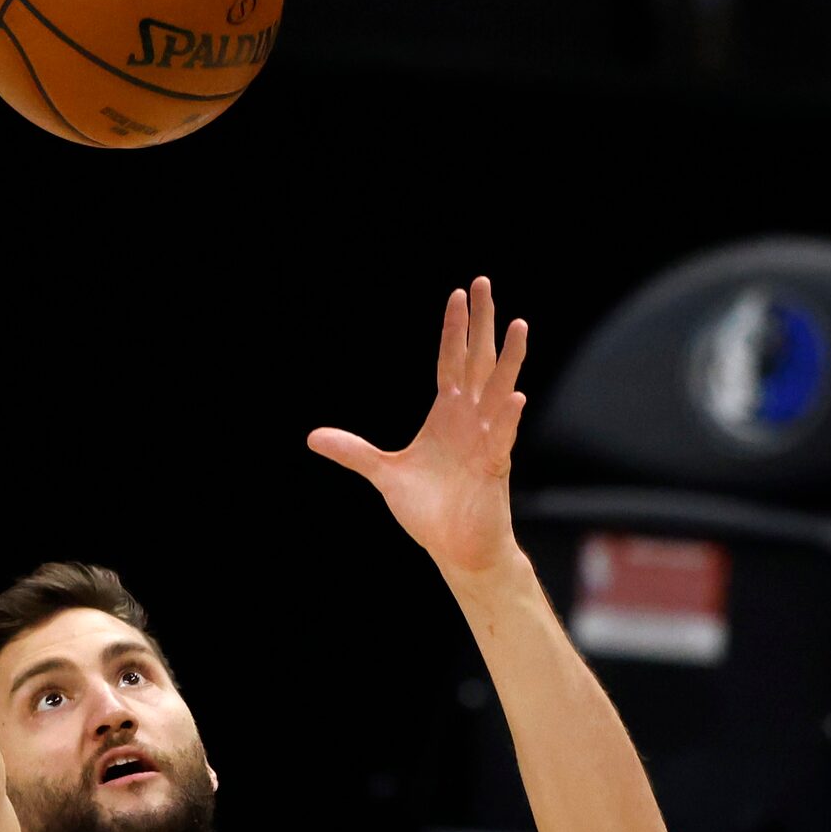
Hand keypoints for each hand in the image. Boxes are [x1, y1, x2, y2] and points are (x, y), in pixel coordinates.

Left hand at [308, 276, 529, 578]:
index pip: (451, 363)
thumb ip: (353, 451)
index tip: (457, 294)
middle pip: (478, 362)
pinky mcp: (493, 468)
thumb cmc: (429, 509)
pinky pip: (502, 438)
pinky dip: (506, 418)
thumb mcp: (383, 474)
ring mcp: (486, 441)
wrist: (456, 547)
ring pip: (500, 391)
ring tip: (518, 325)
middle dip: (482, 324)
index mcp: (447, 416)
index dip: (453, 330)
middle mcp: (471, 420)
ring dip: (508, 360)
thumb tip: (312, 436)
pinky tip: (514, 396)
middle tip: (483, 283)